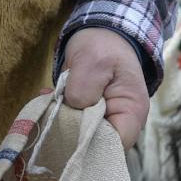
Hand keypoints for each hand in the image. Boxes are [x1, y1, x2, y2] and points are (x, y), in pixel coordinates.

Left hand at [60, 28, 149, 149]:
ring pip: (80, 135)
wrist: (102, 33)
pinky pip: (72, 123)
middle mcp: (120, 122)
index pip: (114, 146)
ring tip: (50, 101)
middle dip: (70, 133)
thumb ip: (84, 88)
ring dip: (61, 121)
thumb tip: (73, 112)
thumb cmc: (103, 45)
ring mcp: (104, 120)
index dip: (90, 146)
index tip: (66, 133)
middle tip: (52, 114)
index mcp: (132, 113)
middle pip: (95, 144)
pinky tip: (48, 98)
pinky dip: (58, 114)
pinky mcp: (88, 115)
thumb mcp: (93, 61)